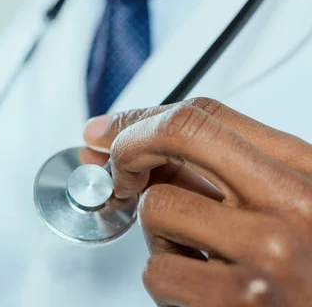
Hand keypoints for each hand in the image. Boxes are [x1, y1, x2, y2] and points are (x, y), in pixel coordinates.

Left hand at [83, 98, 311, 305]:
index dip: (141, 119)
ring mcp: (267, 251)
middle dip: (127, 147)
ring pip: (156, 207)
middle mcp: (291, 202)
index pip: (204, 115)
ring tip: (190, 253)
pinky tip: (196, 288)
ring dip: (156, 233)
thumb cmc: (308, 271)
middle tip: (117, 173)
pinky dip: (164, 281)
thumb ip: (223, 171)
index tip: (110, 131)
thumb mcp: (283, 205)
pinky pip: (158, 271)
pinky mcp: (238, 300)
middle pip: (177, 134)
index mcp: (302, 171)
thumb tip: (141, 148)